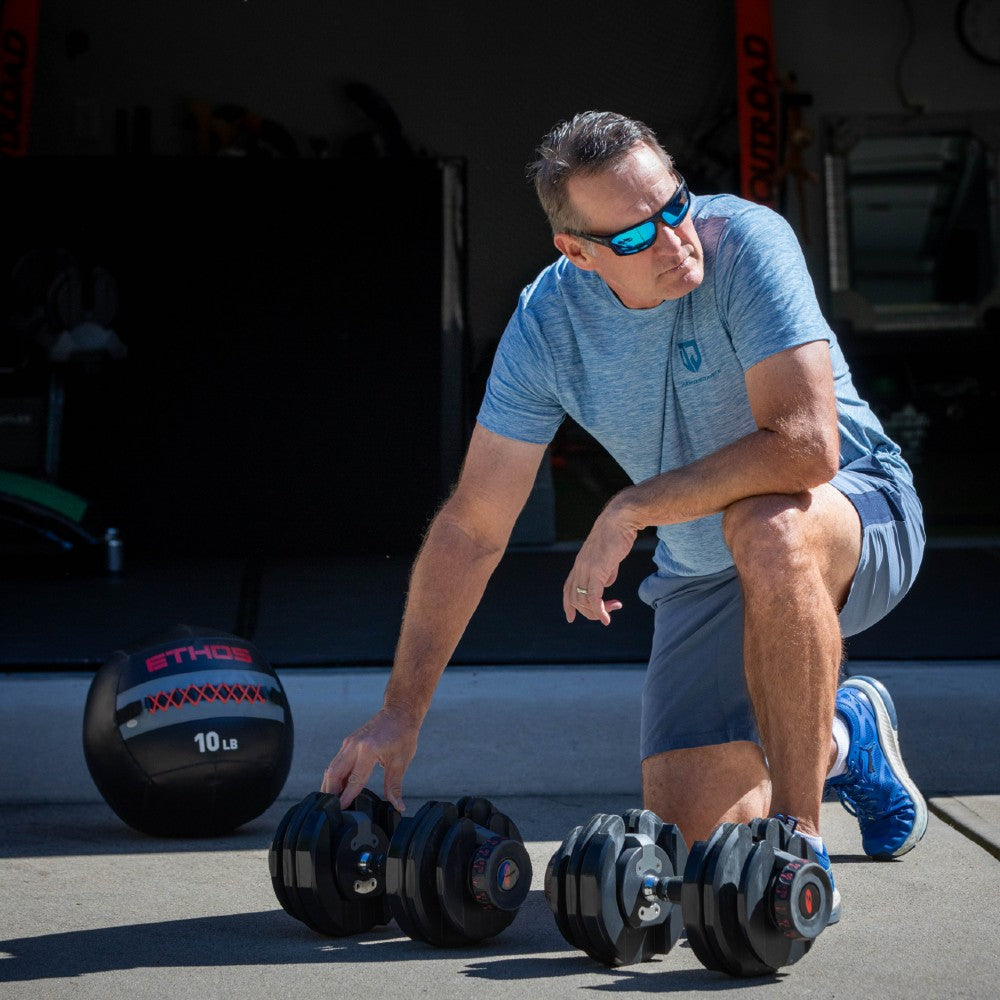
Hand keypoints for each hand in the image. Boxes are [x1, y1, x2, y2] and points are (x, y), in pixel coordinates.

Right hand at [320, 707, 418, 812]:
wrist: (399, 712)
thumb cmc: (403, 735)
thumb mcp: (401, 761)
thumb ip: (394, 786)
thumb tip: (398, 806)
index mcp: (368, 750)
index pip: (354, 780)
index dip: (347, 797)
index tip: (341, 811)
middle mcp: (354, 746)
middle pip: (334, 774)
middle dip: (331, 793)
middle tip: (332, 810)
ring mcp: (348, 743)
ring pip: (331, 768)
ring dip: (330, 785)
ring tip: (333, 802)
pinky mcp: (348, 742)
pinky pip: (336, 762)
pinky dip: (335, 776)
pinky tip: (338, 788)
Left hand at [563, 502, 637, 625]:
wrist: (620, 520)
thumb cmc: (617, 535)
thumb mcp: (609, 557)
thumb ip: (606, 571)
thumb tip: (606, 584)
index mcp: (580, 563)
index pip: (568, 588)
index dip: (568, 604)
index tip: (570, 617)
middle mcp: (579, 567)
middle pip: (575, 598)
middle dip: (589, 612)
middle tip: (606, 614)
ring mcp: (586, 568)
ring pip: (583, 600)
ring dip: (596, 612)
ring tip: (610, 612)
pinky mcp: (597, 570)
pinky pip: (594, 596)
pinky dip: (599, 611)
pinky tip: (606, 618)